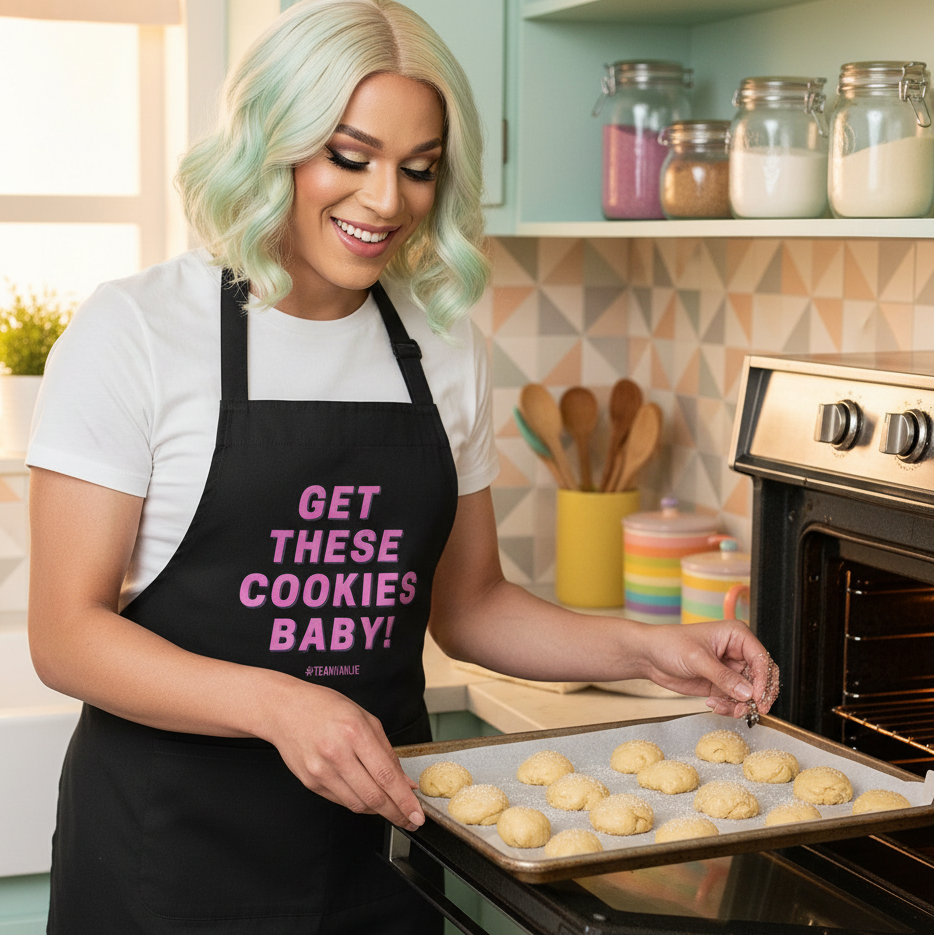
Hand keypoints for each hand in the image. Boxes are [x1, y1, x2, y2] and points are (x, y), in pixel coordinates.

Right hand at [260, 679, 424, 830]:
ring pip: (358, 804)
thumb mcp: (365, 719)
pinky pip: (341, 801)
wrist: (285, 709)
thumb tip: (405, 782)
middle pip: (373, 796)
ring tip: (392, 810)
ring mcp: (321, 771)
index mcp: (355, 732)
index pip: (386, 775)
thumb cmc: (327, 708)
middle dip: (396, 813)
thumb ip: (388, 751)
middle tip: (410, 821)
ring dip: (379, 812)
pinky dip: (359, 803)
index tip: (417, 814)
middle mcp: (337, 754)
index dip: (405, 800)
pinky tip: (369, 799)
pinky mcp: (310, 782)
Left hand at [637, 620, 778, 718]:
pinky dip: (729, 706)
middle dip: (756, 696)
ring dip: (741, 705)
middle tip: (749, 711)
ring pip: (750, 692)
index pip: (761, 659)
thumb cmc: (670, 644)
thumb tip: (748, 693)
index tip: (757, 698)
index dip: (763, 680)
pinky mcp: (722, 684)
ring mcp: (731, 669)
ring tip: (724, 709)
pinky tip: (713, 705)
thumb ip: (724, 677)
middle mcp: (738, 652)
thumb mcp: (697, 659)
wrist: (649, 655)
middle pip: (762, 678)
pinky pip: (735, 699)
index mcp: (737, 635)